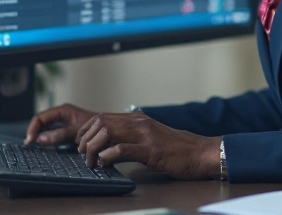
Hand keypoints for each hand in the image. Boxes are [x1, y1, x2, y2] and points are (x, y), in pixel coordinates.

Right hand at [25, 103, 97, 145]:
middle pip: (41, 122)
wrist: (111, 130)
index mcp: (63, 111)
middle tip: (29, 146)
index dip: (32, 129)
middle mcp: (62, 114)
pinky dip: (48, 139)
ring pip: (46, 128)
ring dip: (40, 136)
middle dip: (34, 132)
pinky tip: (46, 147)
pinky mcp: (67, 129)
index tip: (30, 142)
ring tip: (35, 147)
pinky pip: (53, 133)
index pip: (40, 117)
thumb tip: (40, 139)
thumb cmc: (97, 129)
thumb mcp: (77, 132)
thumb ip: (60, 135)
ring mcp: (64, 122)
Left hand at [76, 112, 221, 179]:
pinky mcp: (151, 150)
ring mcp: (145, 135)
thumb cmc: (176, 150)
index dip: (85, 131)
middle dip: (85, 140)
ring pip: (107, 133)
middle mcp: (138, 123)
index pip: (101, 117)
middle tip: (83, 155)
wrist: (201, 153)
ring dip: (93, 148)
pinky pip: (122, 149)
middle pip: (100, 122)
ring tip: (92, 161)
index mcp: (136, 119)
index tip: (81, 144)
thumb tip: (107, 148)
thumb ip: (130, 139)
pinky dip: (108, 156)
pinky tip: (105, 164)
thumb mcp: (149, 139)